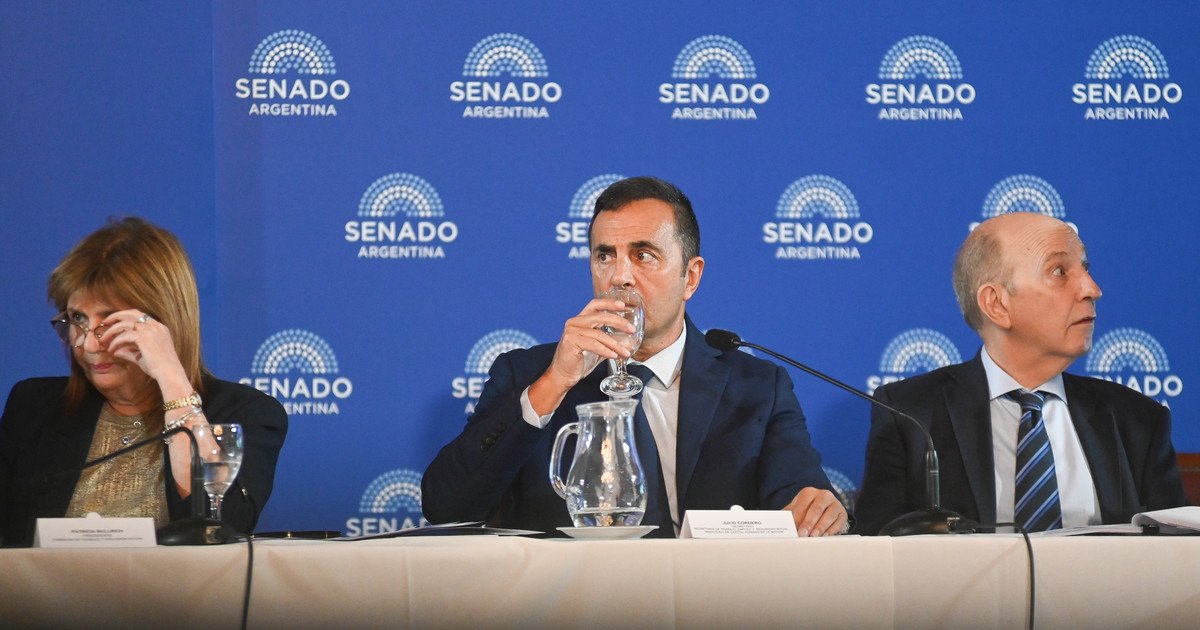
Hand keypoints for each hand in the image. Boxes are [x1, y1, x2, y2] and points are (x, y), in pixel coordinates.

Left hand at [100, 310, 189, 393]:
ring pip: (124, 323)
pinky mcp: (143, 337)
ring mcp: (150, 330)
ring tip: (103, 339)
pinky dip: (115, 342)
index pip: (140, 315)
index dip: (125, 316)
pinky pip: (123, 336)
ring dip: (111, 330)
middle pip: (131, 313)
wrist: (169, 373)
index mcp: (159, 328)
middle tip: (105, 323)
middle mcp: (155, 326)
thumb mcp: (144, 357)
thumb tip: (116, 351)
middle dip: (115, 316)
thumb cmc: (159, 368)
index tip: (114, 323)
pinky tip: (111, 349)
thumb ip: (130, 352)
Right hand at [528, 297, 635, 414]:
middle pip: (600, 316)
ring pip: (599, 333)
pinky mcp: (571, 342)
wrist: (562, 375)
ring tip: (625, 352)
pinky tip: (614, 355)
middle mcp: (574, 322)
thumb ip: (608, 342)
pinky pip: (594, 344)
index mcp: (579, 320)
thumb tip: (626, 341)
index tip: (622, 305)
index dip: (609, 303)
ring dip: (615, 344)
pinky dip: (606, 350)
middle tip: (631, 329)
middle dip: (618, 321)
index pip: (595, 305)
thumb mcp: (596, 348)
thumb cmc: (577, 361)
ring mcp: (571, 331)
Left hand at [783, 487, 848, 536]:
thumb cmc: (807, 510)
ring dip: (820, 527)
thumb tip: (781, 524)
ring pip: (829, 515)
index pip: (803, 504)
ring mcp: (835, 504)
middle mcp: (824, 495)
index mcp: (809, 492)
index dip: (798, 517)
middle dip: (809, 523)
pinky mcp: (843, 514)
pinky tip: (824, 536)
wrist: (825, 508)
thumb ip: (789, 515)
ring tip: (813, 537)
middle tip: (802, 534)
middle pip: (816, 509)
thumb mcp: (798, 509)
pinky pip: (838, 522)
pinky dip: (831, 530)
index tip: (794, 528)